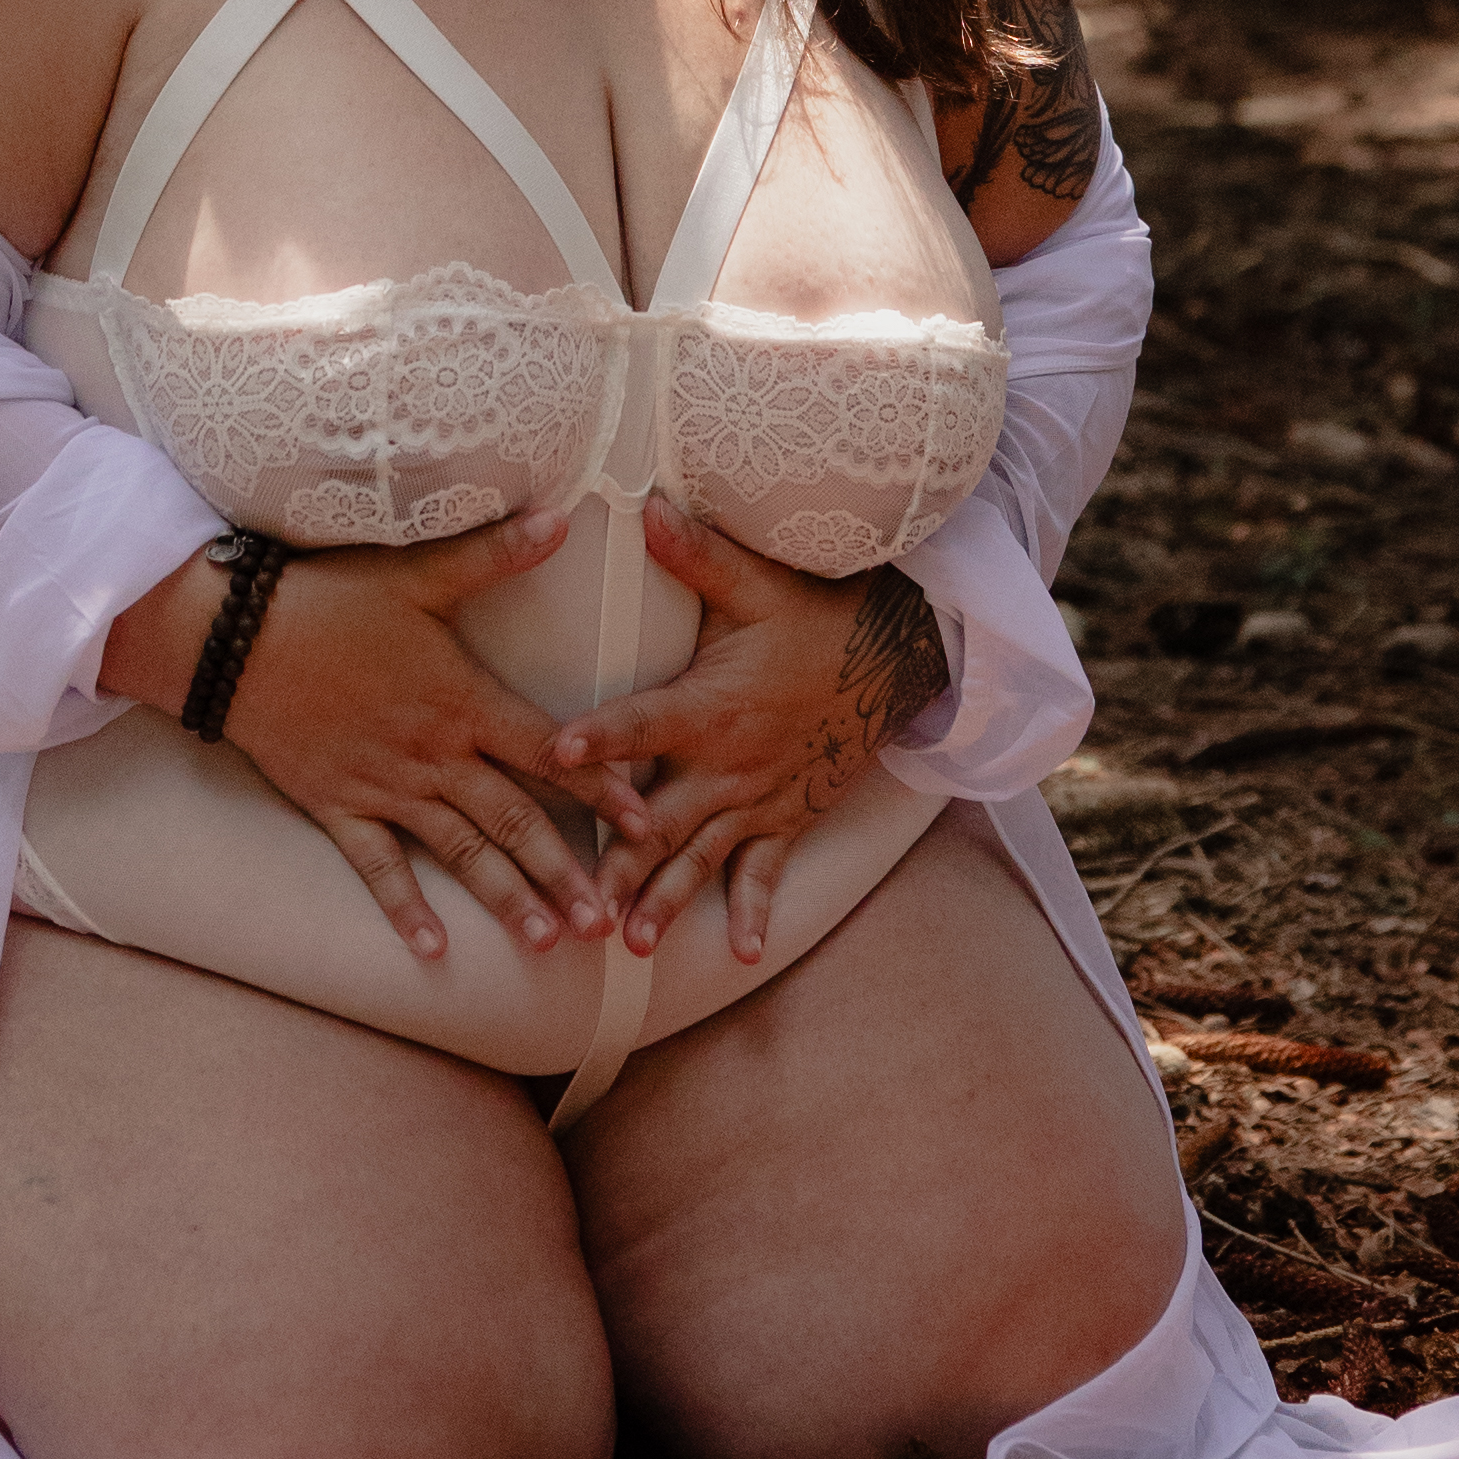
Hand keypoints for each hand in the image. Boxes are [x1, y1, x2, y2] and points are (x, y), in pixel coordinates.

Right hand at [102, 514, 610, 967]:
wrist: (234, 637)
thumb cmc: (328, 597)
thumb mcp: (416, 572)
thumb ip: (492, 553)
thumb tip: (560, 517)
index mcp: (461, 701)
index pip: (547, 752)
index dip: (601, 788)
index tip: (646, 825)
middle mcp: (432, 755)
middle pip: (511, 820)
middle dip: (563, 871)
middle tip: (606, 920)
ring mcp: (384, 787)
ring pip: (459, 852)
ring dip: (505, 898)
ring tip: (548, 942)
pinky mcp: (337, 805)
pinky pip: (378, 866)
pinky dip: (404, 907)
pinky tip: (433, 948)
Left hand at [547, 496, 950, 966]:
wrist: (899, 659)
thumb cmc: (820, 615)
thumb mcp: (760, 583)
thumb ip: (698, 554)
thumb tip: (645, 506)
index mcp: (712, 706)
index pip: (643, 723)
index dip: (601, 736)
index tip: (559, 754)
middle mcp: (731, 763)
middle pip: (663, 818)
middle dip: (623, 862)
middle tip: (585, 902)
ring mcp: (761, 798)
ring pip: (704, 857)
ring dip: (668, 900)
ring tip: (635, 942)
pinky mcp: (789, 817)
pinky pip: (767, 872)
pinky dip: (752, 912)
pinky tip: (738, 953)